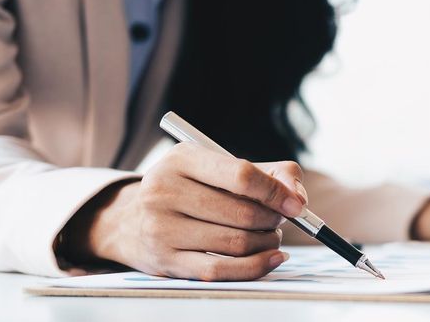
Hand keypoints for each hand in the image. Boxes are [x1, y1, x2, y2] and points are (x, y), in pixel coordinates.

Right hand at [60, 142, 308, 280]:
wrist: (132, 221)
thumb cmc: (190, 190)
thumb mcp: (219, 166)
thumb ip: (268, 173)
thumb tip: (297, 197)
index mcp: (182, 158)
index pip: (241, 175)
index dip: (276, 192)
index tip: (296, 205)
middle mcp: (164, 191)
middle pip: (242, 213)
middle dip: (272, 220)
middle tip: (280, 221)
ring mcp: (161, 228)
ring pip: (235, 243)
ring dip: (266, 243)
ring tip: (270, 236)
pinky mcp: (166, 260)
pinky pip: (221, 271)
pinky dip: (255, 267)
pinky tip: (271, 258)